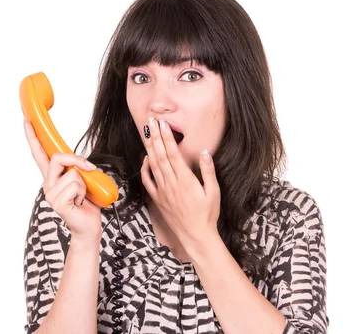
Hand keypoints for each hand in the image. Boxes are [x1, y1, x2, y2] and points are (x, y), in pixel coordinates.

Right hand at [24, 120, 101, 241]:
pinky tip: (79, 202)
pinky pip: (75, 186)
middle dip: (76, 160)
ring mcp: (51, 194)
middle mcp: (48, 184)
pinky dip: (83, 192)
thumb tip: (80, 163)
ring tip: (81, 196)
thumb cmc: (87, 203)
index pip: (40, 154)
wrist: (89, 226)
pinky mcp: (57, 203)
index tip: (27, 122)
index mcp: (53, 177)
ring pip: (72, 174)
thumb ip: (76, 169)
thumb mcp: (84, 180)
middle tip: (89, 169)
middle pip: (57, 158)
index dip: (33, 138)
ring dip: (84, 184)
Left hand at [140, 118, 220, 251]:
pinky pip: (148, 180)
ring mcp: (163, 191)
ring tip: (148, 133)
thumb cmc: (207, 215)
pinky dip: (145, 168)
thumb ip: (208, 172)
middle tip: (152, 121)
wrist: (196, 236)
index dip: (167, 138)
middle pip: (161, 156)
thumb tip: (205, 152)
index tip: (163, 124)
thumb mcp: (214, 192)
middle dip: (156, 137)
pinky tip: (146, 158)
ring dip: (150, 147)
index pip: (173, 154)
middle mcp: (171, 184)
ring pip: (153, 165)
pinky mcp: (158, 199)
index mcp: (185, 181)